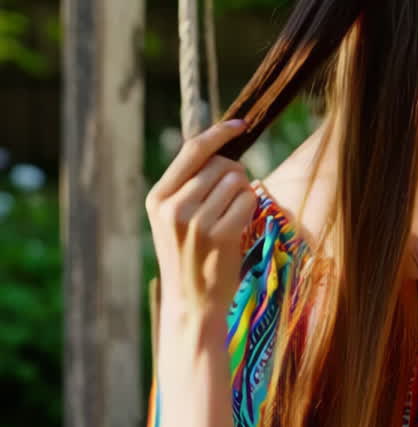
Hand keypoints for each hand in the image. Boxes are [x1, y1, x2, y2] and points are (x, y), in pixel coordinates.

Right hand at [145, 119, 255, 317]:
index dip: (219, 133)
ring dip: (243, 192)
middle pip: (220, 164)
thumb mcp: (174, 218)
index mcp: (158, 198)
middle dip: (235, 173)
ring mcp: (195, 223)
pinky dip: (250, 208)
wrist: (191, 303)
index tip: (240, 123)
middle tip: (230, 199)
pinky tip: (238, 226)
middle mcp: (173, 207)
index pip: (192, 150)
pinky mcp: (219, 236)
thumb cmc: (189, 255)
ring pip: (237, 180)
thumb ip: (190, 183)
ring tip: (230, 216)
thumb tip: (221, 145)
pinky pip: (248, 200)